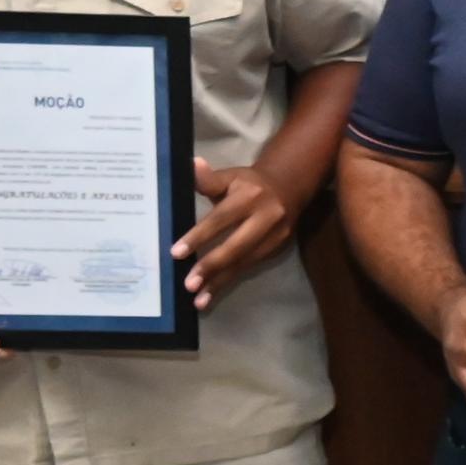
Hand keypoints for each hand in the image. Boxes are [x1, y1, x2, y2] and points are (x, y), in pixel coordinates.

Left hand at [172, 159, 293, 305]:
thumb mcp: (230, 176)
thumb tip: (190, 166)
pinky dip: (230, 280)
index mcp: (249, 196)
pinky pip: (249, 266)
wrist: (289, 187)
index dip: (199, 236)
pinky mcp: (277, 248)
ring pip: (244, 262)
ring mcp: (275, 235)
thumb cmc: (249, 183)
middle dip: (212, 266)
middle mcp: (266, 217)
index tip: (176, 253)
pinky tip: (212, 293)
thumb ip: (208, 178)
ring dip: (220, 281)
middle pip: (236, 246)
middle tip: (189, 284)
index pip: (220, 219)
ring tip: (199, 299)